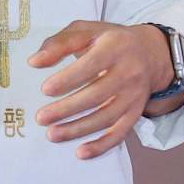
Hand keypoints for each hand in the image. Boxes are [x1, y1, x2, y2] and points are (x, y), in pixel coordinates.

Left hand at [28, 20, 183, 159]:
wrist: (149, 52)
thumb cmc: (108, 40)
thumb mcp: (86, 30)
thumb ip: (59, 42)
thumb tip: (34, 62)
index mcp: (115, 47)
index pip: (92, 65)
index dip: (69, 79)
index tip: (45, 89)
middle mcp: (128, 72)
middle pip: (98, 95)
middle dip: (67, 109)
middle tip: (41, 118)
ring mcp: (134, 95)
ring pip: (106, 117)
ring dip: (78, 129)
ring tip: (52, 134)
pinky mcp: (135, 112)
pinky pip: (120, 133)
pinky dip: (101, 146)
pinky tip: (81, 152)